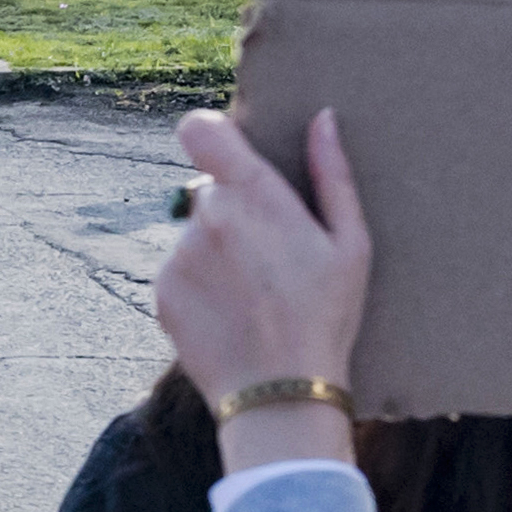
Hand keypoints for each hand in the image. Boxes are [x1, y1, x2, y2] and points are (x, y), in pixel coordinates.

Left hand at [158, 106, 374, 466]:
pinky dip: (198, 286)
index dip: (209, 134)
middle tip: (268, 257)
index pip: (200, 129)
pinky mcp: (160, 291)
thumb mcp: (351, 244)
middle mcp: (206, 217)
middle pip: (208, 192)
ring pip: (194, 236)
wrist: (280, 394)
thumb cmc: (326, 317)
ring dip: (215, 253)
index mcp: (253, 195)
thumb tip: (322, 118)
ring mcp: (178, 255)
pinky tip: (231, 315)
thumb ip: (332, 174)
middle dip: (232, 211)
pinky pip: (178, 272)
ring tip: (253, 296)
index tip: (224, 151)